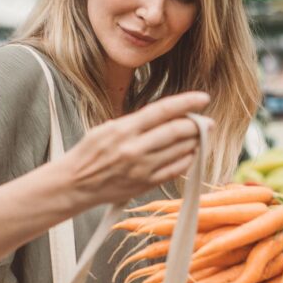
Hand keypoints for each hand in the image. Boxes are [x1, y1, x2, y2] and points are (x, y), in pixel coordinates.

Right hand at [60, 92, 210, 206]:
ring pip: (181, 151)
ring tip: (199, 137)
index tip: (203, 98)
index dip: (186, 103)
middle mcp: (135, 148)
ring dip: (195, 143)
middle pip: (177, 132)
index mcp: (124, 129)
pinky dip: (188, 160)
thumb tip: (166, 116)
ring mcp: (142, 168)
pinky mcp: (146, 184)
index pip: (162, 110)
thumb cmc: (89, 153)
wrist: (75, 184)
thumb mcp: (107, 128)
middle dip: (197, 125)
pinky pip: (176, 170)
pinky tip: (190, 154)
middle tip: (207, 122)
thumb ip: (136, 122)